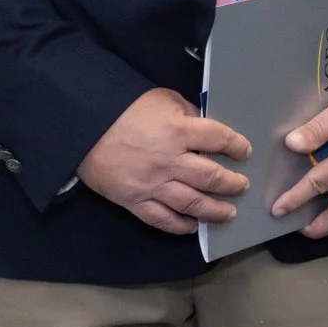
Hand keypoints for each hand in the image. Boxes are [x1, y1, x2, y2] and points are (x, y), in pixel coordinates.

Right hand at [78, 86, 251, 234]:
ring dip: (214, 210)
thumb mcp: (164, 100)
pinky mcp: (134, 201)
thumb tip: (208, 127)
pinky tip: (193, 226)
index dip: (236, 146)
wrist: (83, 128)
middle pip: (210, 177)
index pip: (219, 140)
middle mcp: (169, 161)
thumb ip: (189, 114)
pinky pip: (161, 219)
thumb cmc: (126, 109)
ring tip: (228, 213)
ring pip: (191, 203)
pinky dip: (180, 226)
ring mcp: (152, 184)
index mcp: (179, 131)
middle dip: (231, 184)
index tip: (244, 151)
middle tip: (242, 186)